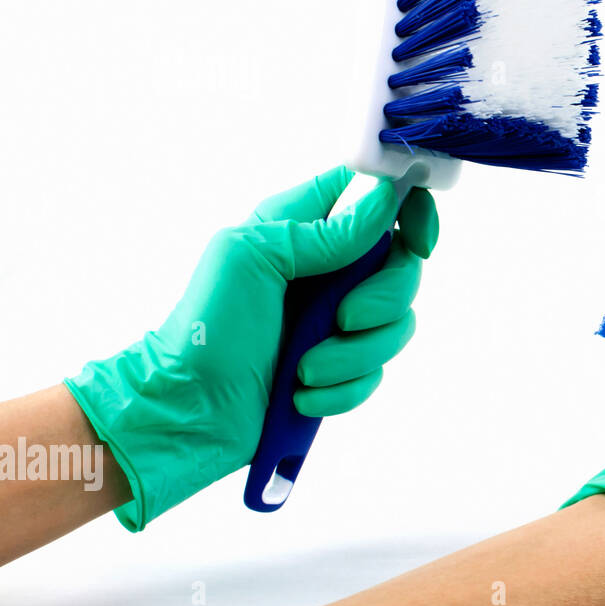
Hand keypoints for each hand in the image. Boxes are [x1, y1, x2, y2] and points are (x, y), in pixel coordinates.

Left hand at [64, 166, 438, 530]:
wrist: (187, 411)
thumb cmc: (204, 327)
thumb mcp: (252, 257)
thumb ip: (323, 230)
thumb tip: (386, 198)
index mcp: (305, 226)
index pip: (378, 194)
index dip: (410, 210)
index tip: (416, 241)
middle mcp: (329, 268)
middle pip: (403, 266)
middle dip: (384, 299)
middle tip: (343, 318)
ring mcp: (338, 320)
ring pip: (397, 325)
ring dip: (354, 354)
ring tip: (305, 370)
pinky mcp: (341, 369)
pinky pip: (376, 374)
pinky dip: (343, 389)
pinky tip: (302, 393)